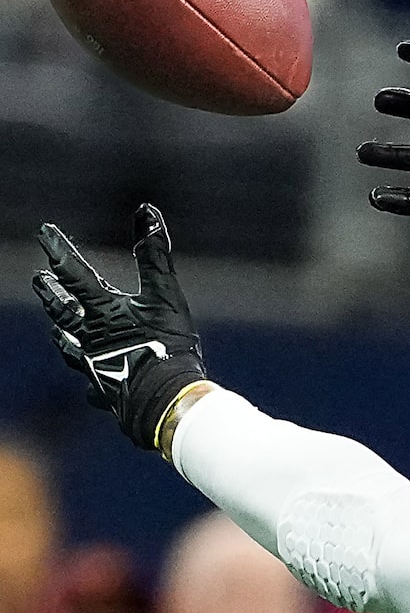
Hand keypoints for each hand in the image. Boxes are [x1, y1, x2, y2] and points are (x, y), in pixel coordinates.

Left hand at [31, 208, 210, 450]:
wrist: (164, 400)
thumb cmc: (166, 346)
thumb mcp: (166, 296)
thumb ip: (155, 255)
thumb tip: (146, 212)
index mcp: (102, 310)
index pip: (74, 273)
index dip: (59, 250)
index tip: (44, 232)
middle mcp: (90, 337)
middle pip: (62, 310)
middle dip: (50, 293)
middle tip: (39, 279)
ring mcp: (94, 366)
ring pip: (69, 347)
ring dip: (63, 334)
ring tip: (57, 330)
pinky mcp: (105, 391)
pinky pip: (92, 386)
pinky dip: (90, 383)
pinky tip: (91, 387)